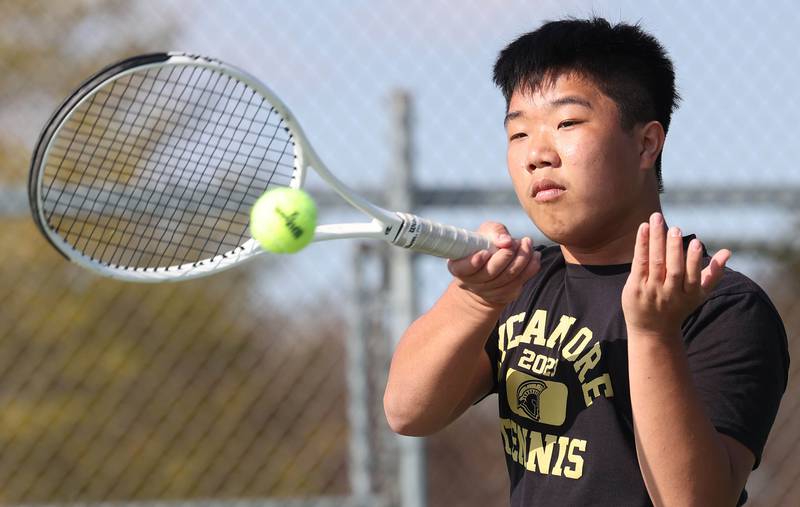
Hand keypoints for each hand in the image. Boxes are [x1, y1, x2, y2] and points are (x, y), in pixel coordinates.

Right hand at [447, 222, 540, 308]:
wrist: (491, 267)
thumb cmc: (485, 244)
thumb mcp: (485, 233)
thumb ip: (494, 232)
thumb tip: (507, 241)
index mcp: (459, 267)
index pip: (463, 269)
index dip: (473, 263)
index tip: (485, 252)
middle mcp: (471, 283)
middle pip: (491, 272)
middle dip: (506, 256)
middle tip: (516, 241)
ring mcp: (488, 292)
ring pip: (509, 277)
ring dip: (522, 258)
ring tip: (527, 243)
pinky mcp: (505, 295)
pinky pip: (521, 282)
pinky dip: (531, 267)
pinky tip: (534, 255)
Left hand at [622, 212, 730, 337]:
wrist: (652, 331)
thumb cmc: (679, 307)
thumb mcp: (699, 295)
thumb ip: (713, 273)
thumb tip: (728, 252)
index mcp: (688, 295)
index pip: (692, 277)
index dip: (694, 260)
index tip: (696, 242)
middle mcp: (670, 294)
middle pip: (673, 269)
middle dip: (674, 248)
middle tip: (675, 228)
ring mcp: (651, 291)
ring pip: (655, 263)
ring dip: (656, 240)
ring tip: (657, 219)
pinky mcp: (635, 287)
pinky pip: (639, 262)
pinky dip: (641, 244)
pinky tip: (643, 227)